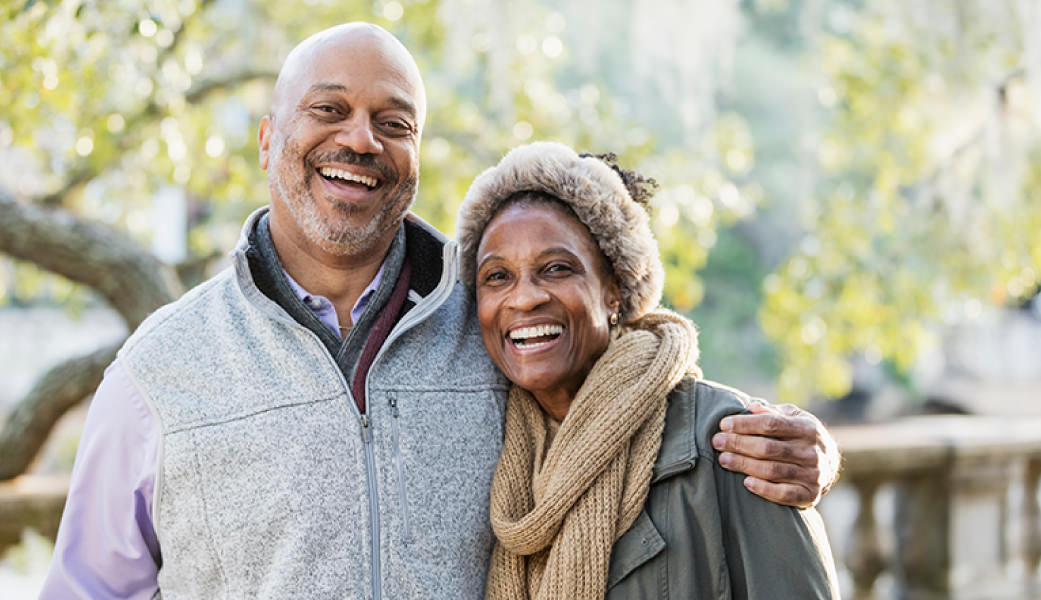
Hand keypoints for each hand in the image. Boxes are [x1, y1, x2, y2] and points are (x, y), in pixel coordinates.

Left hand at [711, 402, 839, 507]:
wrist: (829, 465)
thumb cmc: (801, 436)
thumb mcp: (793, 418)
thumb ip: (773, 412)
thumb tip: (752, 407)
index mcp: (807, 428)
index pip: (771, 424)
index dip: (745, 424)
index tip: (723, 425)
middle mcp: (812, 452)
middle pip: (768, 448)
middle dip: (738, 444)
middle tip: (717, 442)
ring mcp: (813, 474)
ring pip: (772, 470)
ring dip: (744, 465)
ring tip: (723, 459)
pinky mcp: (810, 494)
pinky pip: (784, 494)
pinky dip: (764, 489)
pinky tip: (746, 482)